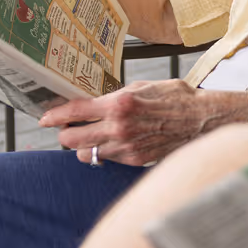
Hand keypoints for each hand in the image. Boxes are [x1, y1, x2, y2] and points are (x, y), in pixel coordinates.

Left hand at [40, 80, 247, 166]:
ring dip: (82, 146)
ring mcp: (126, 147)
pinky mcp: (135, 160)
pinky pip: (107, 159)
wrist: (203, 120)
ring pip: (85, 153)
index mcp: (119, 103)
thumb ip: (114, 96)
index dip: (55, 115)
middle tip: (66, 128)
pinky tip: (112, 142)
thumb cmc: (176, 98)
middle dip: (65, 133)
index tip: (44, 117)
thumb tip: (93, 103)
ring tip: (88, 137)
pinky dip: (104, 152)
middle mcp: (118, 127)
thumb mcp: (142, 87)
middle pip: (71, 139)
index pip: (74, 112)